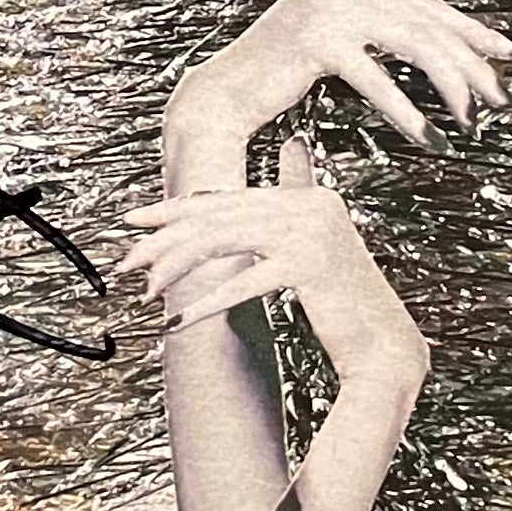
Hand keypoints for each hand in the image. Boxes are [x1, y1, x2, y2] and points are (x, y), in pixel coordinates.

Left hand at [122, 136, 431, 394]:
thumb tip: (280, 161)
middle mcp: (312, 204)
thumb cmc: (344, 308)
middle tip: (126, 258)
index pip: (228, 198)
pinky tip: (177, 320)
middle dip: (166, 238)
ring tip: (145, 288)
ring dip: (177, 267)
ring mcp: (311, 230)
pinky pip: (240, 282)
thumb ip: (288, 217)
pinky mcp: (307, 263)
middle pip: (219, 216)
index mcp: (310, 196)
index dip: (178, 209)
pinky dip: (205, 302)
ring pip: (223, 241)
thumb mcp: (314, 253)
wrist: (385, 349)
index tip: (136, 218)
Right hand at [163, 0, 511, 180]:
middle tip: (501, 99)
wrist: (224, 91)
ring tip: (472, 121)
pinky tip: (429, 138)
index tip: (505, 51)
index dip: (466, 28)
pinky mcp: (318, 42)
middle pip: (425, 22)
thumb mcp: (321, 18)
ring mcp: (328, 9)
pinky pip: (376, 79)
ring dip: (450, 87)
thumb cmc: (275, 65)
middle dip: (470, 63)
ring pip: (412, 45)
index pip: (421, 2)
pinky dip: (406, 113)